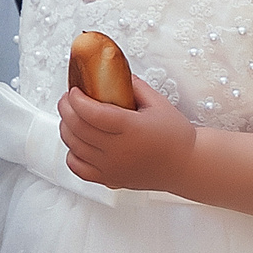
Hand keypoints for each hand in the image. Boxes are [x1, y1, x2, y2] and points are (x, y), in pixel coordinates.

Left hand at [60, 76, 196, 192]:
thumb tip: (114, 73)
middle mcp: (119, 150)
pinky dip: (72, 153)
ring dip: (66, 128)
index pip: (91, 113)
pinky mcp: (110, 179)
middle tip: (67, 99)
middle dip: (65, 109)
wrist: (186, 165)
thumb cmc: (176, 136)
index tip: (74, 90)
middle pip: (77, 128)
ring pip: (74, 147)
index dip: (76, 100)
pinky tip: (78, 143)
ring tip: (71, 117)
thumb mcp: (159, 103)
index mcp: (131, 129)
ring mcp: (112, 167)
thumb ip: (134, 86)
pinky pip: (78, 168)